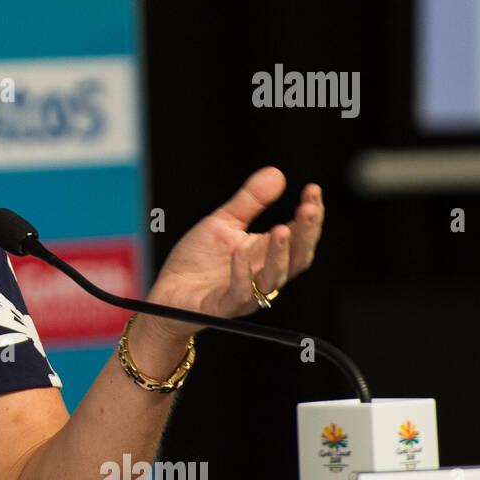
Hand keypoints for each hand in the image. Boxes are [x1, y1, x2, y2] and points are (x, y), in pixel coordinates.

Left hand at [142, 167, 324, 341]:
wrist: (167, 293)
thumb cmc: (197, 262)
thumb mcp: (222, 223)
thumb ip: (250, 201)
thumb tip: (276, 173)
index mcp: (266, 254)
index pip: (298, 236)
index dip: (310, 216)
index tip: (313, 190)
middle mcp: (262, 275)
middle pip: (297, 259)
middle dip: (306, 234)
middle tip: (309, 208)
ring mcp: (245, 293)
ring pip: (273, 278)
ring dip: (280, 254)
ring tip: (283, 228)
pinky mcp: (222, 306)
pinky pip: (239, 292)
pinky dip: (242, 271)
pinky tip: (241, 249)